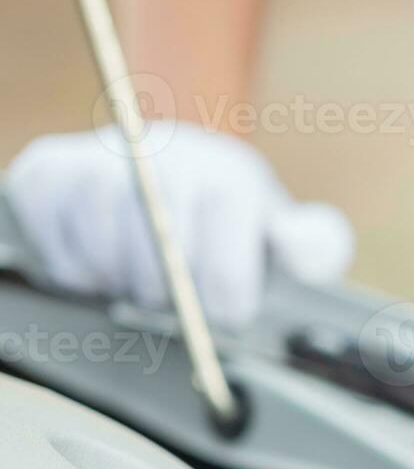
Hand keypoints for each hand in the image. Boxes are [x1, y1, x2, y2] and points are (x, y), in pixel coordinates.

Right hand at [7, 123, 353, 327]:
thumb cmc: (228, 221)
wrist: (166, 169)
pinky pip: (54, 249)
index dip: (226, 296)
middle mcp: (160, 154)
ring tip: (140, 279)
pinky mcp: (45, 173)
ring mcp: (97, 160)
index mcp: (226, 175)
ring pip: (104, 255)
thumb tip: (305, 244)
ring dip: (123, 285)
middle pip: (161, 258)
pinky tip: (101, 262)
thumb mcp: (281, 232)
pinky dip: (75, 273)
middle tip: (178, 300)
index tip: (227, 314)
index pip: (223, 247)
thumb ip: (314, 245)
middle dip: (173, 297)